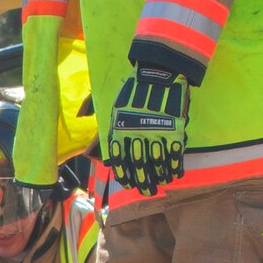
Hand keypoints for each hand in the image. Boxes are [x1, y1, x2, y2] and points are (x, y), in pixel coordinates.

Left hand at [105, 64, 190, 194]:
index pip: (120, 159)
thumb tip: (87, 121)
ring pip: (157, 162)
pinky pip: (175, 153)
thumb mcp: (113, 102)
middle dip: (143, 182)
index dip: (125, 175)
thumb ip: (100, 114)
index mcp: (119, 129)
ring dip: (159, 176)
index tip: (130, 183)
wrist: (158, 72)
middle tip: (147, 191)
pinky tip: (175, 172)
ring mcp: (156, 132)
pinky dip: (175, 165)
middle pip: (138, 165)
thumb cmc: (133, 88)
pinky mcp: (174, 129)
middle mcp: (136, 134)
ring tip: (161, 182)